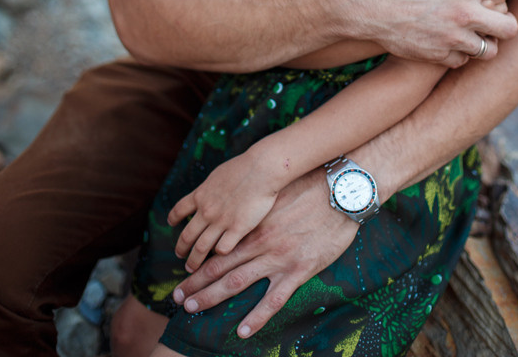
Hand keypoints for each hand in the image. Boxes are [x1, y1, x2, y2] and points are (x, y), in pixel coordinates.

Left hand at [169, 149, 278, 271]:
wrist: (261, 169)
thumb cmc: (244, 167)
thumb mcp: (218, 174)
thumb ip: (210, 188)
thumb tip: (206, 193)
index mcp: (201, 194)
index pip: (179, 209)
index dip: (174, 218)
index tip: (172, 223)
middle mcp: (207, 210)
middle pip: (187, 235)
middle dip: (181, 248)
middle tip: (180, 256)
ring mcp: (221, 221)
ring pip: (201, 248)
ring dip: (194, 260)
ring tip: (192, 267)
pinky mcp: (237, 229)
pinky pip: (222, 249)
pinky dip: (219, 255)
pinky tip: (220, 258)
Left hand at [171, 170, 356, 338]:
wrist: (341, 192)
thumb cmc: (310, 186)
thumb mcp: (278, 194)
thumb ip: (259, 208)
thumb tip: (244, 213)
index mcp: (255, 224)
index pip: (219, 248)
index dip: (198, 262)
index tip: (182, 273)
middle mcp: (261, 242)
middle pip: (221, 267)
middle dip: (196, 284)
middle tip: (177, 298)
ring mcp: (279, 258)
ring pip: (238, 282)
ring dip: (213, 297)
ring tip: (193, 310)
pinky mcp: (299, 270)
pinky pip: (274, 299)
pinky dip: (257, 317)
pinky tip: (242, 331)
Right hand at [348, 0, 517, 66]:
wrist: (362, 2)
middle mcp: (464, 15)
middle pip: (510, 26)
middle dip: (506, 17)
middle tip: (494, 10)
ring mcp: (451, 38)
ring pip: (490, 49)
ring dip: (485, 38)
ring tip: (475, 28)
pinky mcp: (435, 54)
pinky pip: (462, 60)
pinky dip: (460, 51)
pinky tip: (451, 37)